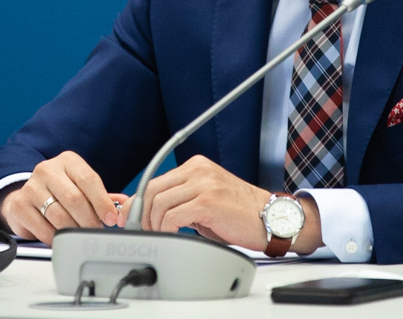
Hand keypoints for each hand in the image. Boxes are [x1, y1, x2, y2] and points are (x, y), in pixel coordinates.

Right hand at [0, 151, 127, 244]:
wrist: (25, 195)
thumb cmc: (59, 191)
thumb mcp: (80, 186)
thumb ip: (102, 196)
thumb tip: (124, 207)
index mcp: (68, 161)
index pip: (89, 180)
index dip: (102, 202)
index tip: (111, 218)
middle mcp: (48, 170)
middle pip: (74, 199)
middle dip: (89, 220)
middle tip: (96, 231)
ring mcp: (31, 186)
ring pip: (59, 215)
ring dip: (74, 230)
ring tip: (80, 236)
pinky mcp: (19, 205)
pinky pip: (43, 227)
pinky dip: (56, 237)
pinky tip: (61, 238)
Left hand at [116, 155, 322, 253]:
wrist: (271, 218)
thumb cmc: (239, 215)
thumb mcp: (206, 200)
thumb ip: (181, 202)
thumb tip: (149, 215)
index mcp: (196, 166)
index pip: (154, 180)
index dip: (137, 203)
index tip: (131, 219)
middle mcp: (198, 170)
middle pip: (151, 189)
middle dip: (141, 215)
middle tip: (143, 232)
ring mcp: (203, 183)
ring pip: (159, 202)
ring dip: (153, 224)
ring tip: (161, 236)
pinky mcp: (208, 201)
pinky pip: (172, 215)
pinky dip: (166, 229)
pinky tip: (174, 236)